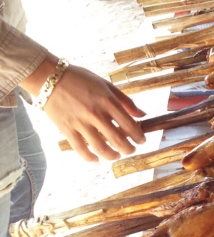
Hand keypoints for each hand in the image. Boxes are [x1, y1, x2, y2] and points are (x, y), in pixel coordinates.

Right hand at [22, 55, 145, 161]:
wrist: (49, 77)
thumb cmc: (80, 79)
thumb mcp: (106, 85)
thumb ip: (126, 101)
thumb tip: (143, 114)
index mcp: (108, 101)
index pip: (130, 126)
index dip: (139, 137)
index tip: (141, 141)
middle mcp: (96, 114)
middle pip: (118, 140)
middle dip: (128, 149)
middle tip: (131, 150)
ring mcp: (80, 123)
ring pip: (101, 148)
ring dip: (112, 156)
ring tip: (116, 155)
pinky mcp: (67, 129)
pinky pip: (81, 149)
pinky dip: (90, 158)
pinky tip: (96, 159)